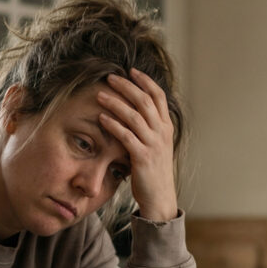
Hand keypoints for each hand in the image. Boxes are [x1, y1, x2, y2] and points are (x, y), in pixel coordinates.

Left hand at [97, 69, 177, 221]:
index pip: (158, 96)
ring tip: (100, 95)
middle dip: (127, 86)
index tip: (131, 70)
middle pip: (145, 101)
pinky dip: (113, 125)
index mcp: (166, 127)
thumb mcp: (156, 145)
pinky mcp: (143, 157)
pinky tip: (101, 118)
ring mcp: (154, 144)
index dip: (145, 81)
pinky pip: (126, 136)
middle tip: (110, 77)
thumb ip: (148, 127)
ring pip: (135, 116)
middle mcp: (162, 132)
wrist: (159, 197)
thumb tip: (133, 109)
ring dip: (115, 103)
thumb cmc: (153, 171)